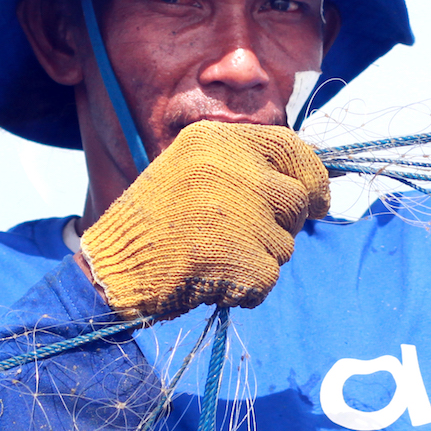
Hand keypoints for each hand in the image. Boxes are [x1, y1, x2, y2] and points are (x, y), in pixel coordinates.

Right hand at [79, 122, 331, 319]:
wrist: (111, 267)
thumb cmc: (155, 223)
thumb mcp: (195, 170)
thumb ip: (246, 169)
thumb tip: (310, 186)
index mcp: (217, 142)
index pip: (290, 147)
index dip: (313, 176)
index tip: (320, 201)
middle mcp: (231, 170)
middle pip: (295, 201)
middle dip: (281, 226)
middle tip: (243, 238)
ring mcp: (235, 214)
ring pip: (284, 245)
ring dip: (258, 259)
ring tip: (213, 255)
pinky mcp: (234, 257)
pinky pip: (267, 279)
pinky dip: (246, 288)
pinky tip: (211, 280)